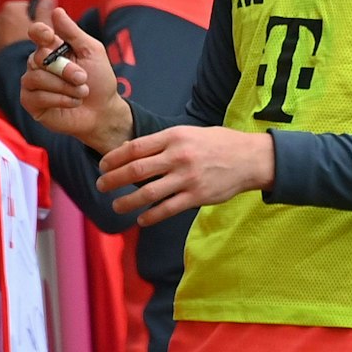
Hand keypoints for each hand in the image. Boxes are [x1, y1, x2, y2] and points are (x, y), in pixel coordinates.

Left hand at [0, 0, 51, 58]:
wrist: (15, 71)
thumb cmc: (31, 47)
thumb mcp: (46, 27)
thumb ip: (45, 10)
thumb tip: (46, 1)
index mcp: (11, 9)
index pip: (26, 8)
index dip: (35, 19)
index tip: (40, 29)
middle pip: (13, 20)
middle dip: (21, 28)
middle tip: (31, 41)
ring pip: (4, 33)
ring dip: (11, 38)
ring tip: (22, 51)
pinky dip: (4, 48)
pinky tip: (13, 56)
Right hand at [20, 6, 131, 151]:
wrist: (103, 110)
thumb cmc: (99, 79)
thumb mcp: (91, 51)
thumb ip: (73, 32)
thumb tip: (56, 10)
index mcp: (52, 47)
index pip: (36, 33)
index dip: (39, 32)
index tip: (49, 36)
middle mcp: (38, 63)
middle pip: (39, 57)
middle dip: (65, 69)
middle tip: (83, 78)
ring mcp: (32, 83)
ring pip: (37, 78)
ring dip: (65, 87)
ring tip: (81, 92)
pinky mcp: (31, 102)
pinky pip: (37, 96)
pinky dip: (60, 99)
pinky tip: (72, 102)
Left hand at [96, 126, 275, 225]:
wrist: (250, 158)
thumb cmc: (218, 143)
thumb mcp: (189, 133)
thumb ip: (163, 142)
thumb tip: (132, 151)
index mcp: (174, 137)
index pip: (134, 148)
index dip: (114, 158)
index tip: (102, 166)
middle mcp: (178, 156)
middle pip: (136, 170)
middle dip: (113, 180)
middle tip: (101, 186)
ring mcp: (187, 178)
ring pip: (148, 193)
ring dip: (127, 201)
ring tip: (116, 206)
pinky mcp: (197, 197)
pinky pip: (167, 209)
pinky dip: (150, 216)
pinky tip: (141, 219)